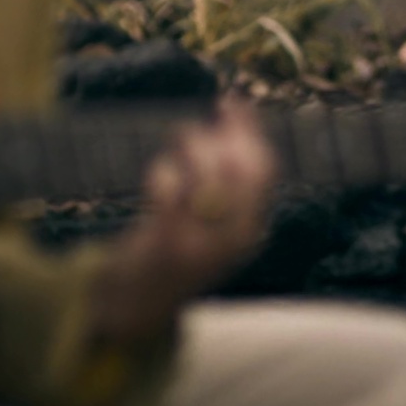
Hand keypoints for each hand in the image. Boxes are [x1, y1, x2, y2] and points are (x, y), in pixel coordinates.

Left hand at [91, 98, 275, 340]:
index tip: (230, 101)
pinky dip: (163, 172)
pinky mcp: (170, 244)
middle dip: (219, 136)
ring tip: (173, 146)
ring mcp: (205, 243)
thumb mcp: (212, 217)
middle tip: (192, 128)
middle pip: (241, 168)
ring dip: (188, 147)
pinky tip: (158, 173)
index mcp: (252, 230)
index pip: (265, 169)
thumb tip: (236, 107)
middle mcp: (236, 239)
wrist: (141, 304)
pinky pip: (171, 189)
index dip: (249, 130)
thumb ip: (226, 173)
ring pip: (206, 174)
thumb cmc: (176, 246)